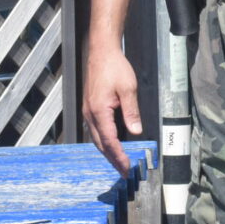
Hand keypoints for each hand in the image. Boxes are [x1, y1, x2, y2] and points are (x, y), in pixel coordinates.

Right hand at [82, 44, 142, 172]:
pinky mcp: (90, 107)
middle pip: (101, 144)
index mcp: (99, 111)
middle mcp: (90, 114)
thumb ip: (131, 112)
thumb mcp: (129, 89)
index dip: (118, 156)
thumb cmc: (115, 68)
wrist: (101, 52)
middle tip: (123, 171)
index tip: (126, 167)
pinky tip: (112, 144)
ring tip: (119, 161)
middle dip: (112, 158)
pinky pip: (96, 129)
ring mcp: (88, 111)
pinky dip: (104, 140)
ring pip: (97, 138)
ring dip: (107, 151)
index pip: (110, 141)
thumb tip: (136, 132)